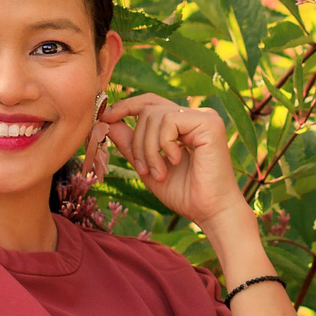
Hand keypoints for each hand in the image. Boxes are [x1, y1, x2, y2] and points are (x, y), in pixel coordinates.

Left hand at [99, 92, 246, 229]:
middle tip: (143, 169)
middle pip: (148, 109)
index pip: (150, 103)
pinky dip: (164, 145)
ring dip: (148, 149)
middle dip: (137, 141)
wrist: (210, 212)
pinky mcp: (210, 123)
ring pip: (155, 116)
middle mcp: (195, 116)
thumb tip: (108, 121)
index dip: (126, 106)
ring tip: (159, 172)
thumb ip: (130, 144)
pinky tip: (175, 162)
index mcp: (184, 124)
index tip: (106, 117)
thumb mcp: (147, 166)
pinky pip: (169, 121)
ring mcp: (204, 117)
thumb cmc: (184, 193)